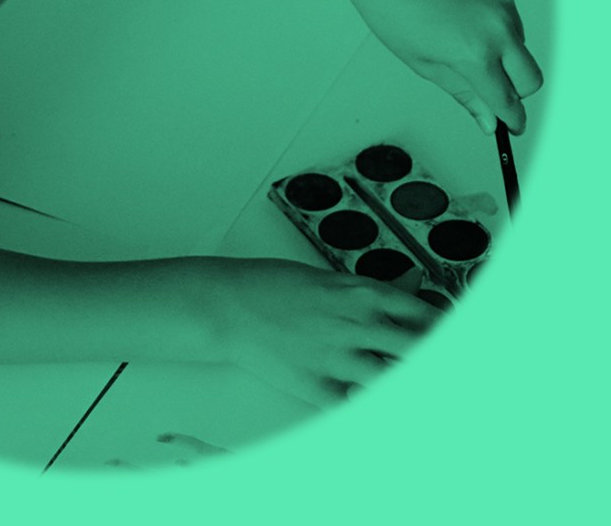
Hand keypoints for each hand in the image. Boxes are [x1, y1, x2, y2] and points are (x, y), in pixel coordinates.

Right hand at [209, 259, 442, 408]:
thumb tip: (408, 286)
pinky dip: (370, 407)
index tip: (460, 339)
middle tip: (456, 371)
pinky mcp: (318, 385)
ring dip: (408, 384)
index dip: (448, 330)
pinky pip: (357, 406)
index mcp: (360, 293)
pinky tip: (377, 407)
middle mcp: (356, 324)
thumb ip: (369, 290)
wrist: (227, 305)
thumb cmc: (270, 285)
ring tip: (420, 390)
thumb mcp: (324, 278)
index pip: (424, 314)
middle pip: (420, 348)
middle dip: (441, 360)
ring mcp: (338, 357)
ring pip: (394, 379)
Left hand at [318, 0, 543, 134]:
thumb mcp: (423, 63)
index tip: (511, 126)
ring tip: (456, 34)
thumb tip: (488, 120)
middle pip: (531, 78)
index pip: (507, 100)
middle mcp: (497, 28)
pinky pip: (509, 12)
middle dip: (516, 91)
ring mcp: (504, 2)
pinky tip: (460, 9)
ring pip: (519, 43)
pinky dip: (493, 19)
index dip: (510, 118)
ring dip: (501, 50)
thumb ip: (463, 93)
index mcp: (474, 54)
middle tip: (491, 89)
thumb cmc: (394, 10)